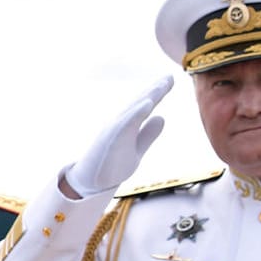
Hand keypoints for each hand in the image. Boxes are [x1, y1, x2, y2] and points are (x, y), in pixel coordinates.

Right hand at [62, 75, 172, 195]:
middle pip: (140, 103)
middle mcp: (120, 124)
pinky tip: (148, 103)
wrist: (90, 183)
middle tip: (169, 77)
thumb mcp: (136, 150)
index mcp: (128, 126)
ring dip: (148, 96)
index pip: (145, 106)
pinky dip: (137, 111)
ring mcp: (114, 130)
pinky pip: (125, 123)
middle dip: (155, 90)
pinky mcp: (110, 139)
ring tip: (162, 85)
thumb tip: (162, 117)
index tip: (170, 79)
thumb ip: (148, 134)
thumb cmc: (110, 167)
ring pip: (134, 109)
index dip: (157, 93)